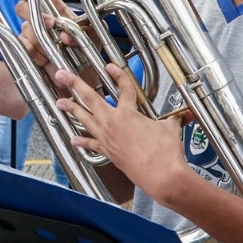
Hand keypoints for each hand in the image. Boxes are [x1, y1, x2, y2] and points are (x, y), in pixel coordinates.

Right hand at [8, 0, 83, 83]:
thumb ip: (85, 31)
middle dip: (30, 13)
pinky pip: (23, 47)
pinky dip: (35, 54)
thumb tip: (63, 33)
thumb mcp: (94, 38)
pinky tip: (46, 61)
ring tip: (56, 54)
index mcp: (57, 10)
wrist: (80, 85)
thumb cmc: (88, 59)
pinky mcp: (27, 54)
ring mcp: (32, 37)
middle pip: (23, 6)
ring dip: (40, 41)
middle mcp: (41, 20)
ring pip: (24, 29)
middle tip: (48, 25)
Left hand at [55, 63, 190, 200]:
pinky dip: (82, 142)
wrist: (161, 176)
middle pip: (90, 99)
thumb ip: (172, 119)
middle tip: (62, 75)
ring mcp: (107, 138)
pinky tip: (73, 139)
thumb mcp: (170, 129)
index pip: (123, 89)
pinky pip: (91, 145)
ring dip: (71, 110)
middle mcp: (113, 123)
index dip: (118, 75)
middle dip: (75, 85)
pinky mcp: (108, 152)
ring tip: (59, 102)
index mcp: (128, 113)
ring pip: (85, 119)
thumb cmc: (166, 152)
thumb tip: (183, 115)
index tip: (110, 66)